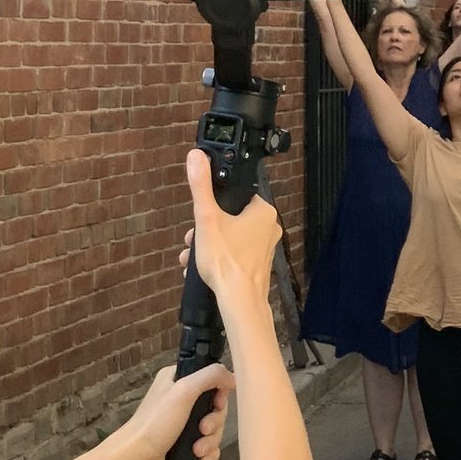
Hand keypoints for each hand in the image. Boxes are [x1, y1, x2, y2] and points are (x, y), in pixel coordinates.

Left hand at [106, 360, 233, 459]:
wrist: (136, 459)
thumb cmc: (157, 422)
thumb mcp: (183, 391)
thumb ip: (210, 377)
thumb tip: (233, 377)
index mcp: (178, 380)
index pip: (212, 379)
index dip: (220, 393)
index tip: (217, 404)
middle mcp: (182, 398)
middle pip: (216, 407)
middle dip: (214, 422)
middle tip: (203, 429)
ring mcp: (184, 423)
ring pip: (214, 429)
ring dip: (210, 441)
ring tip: (197, 450)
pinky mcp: (186, 443)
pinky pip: (210, 446)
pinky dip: (208, 453)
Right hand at [184, 151, 282, 304]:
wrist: (239, 301)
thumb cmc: (226, 261)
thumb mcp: (206, 218)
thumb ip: (201, 187)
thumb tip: (196, 157)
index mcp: (263, 211)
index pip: (236, 195)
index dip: (214, 203)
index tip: (201, 214)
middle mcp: (268, 227)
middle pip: (229, 218)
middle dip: (205, 229)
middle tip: (193, 238)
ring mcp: (264, 247)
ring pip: (229, 237)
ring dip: (207, 245)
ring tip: (192, 255)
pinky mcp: (257, 264)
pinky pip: (233, 254)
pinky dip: (217, 258)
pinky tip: (200, 267)